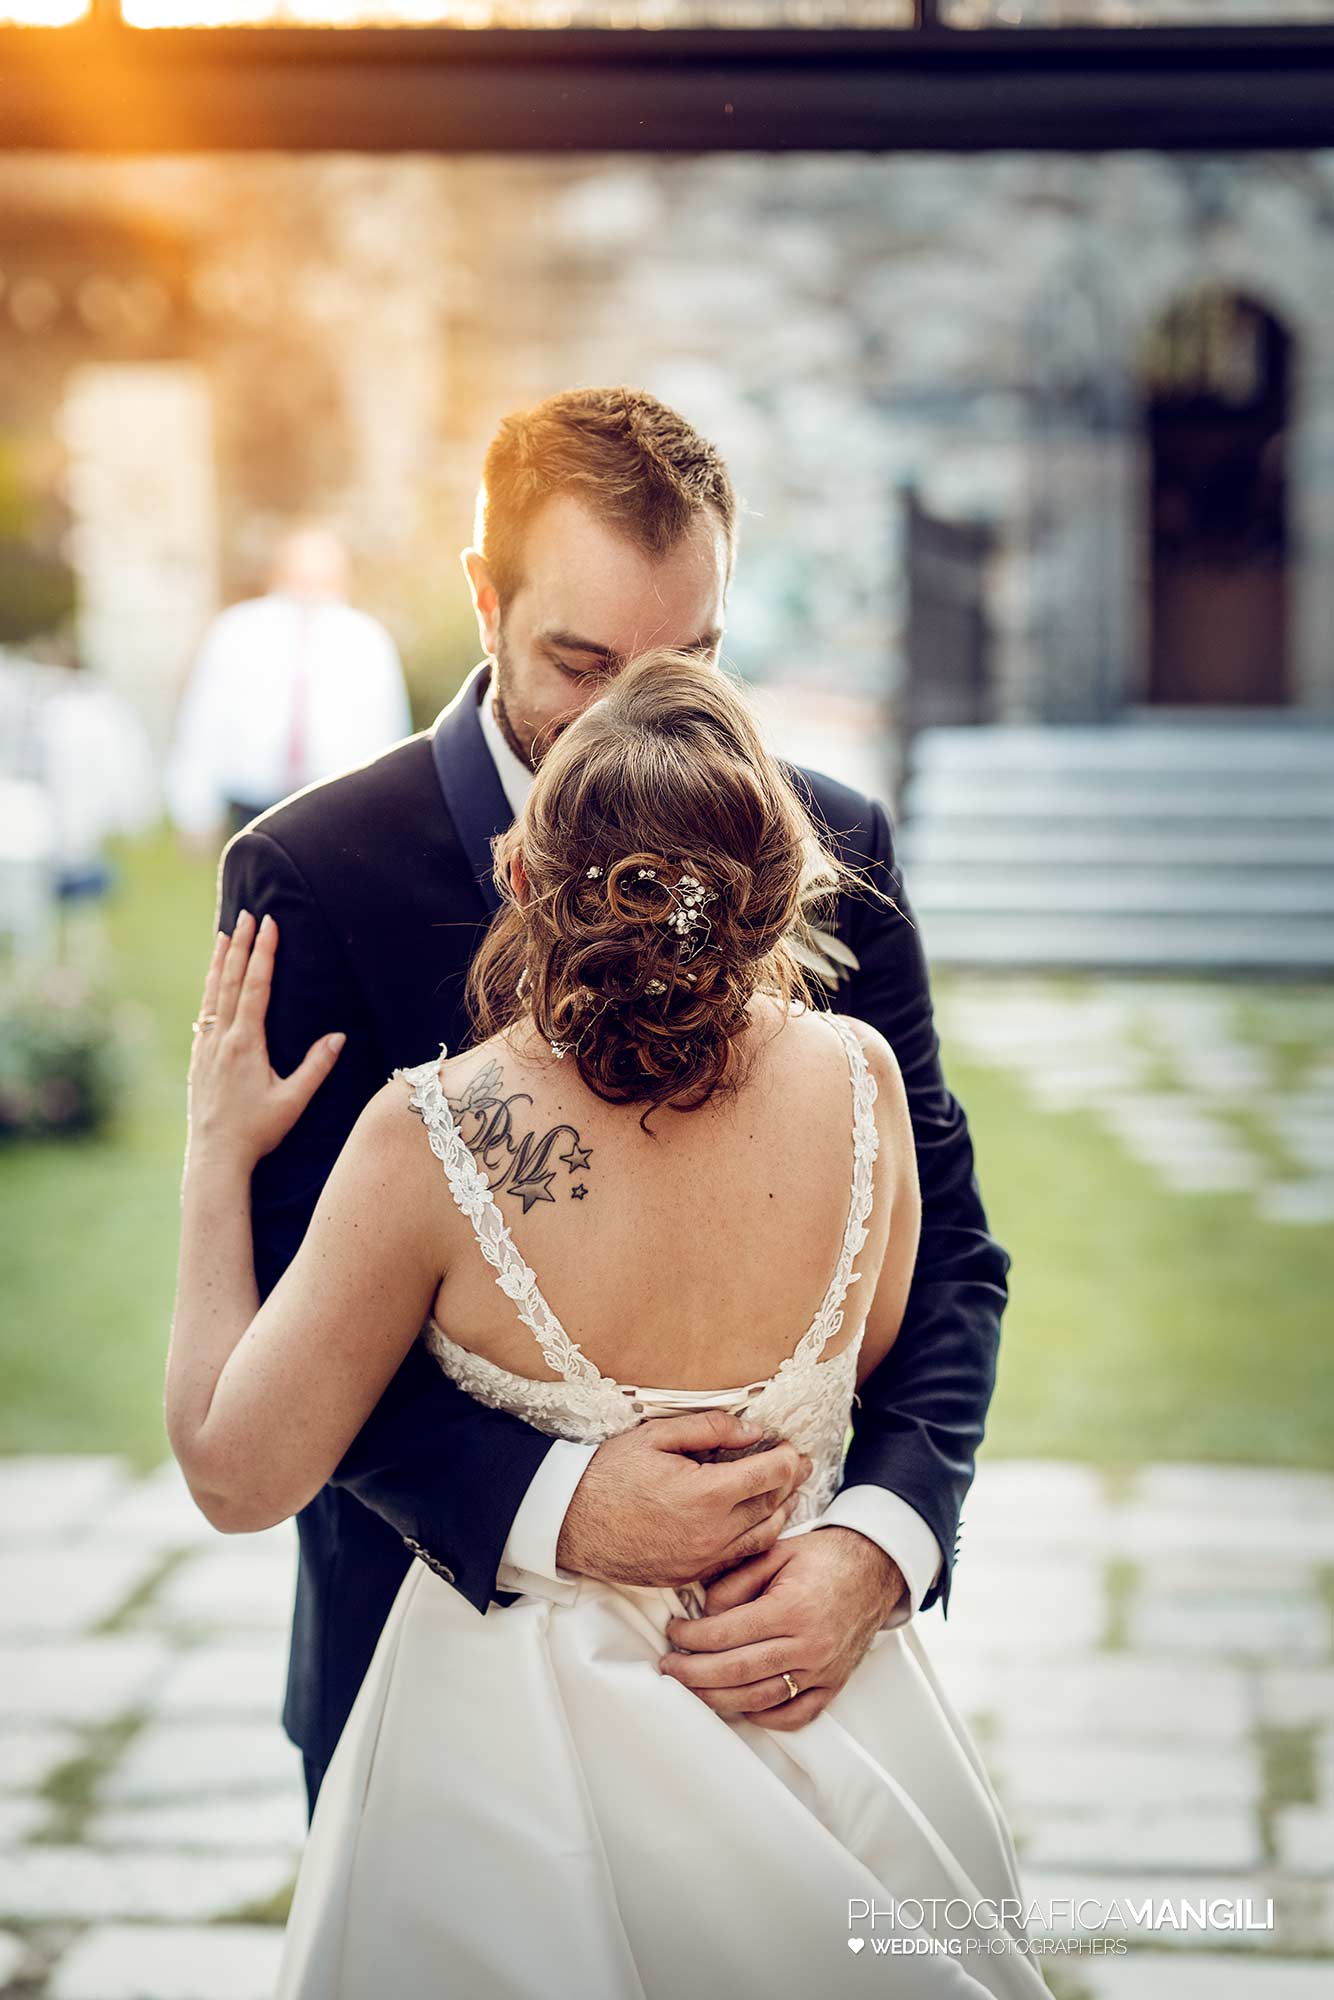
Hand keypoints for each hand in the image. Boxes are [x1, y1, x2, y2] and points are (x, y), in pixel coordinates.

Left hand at [186, 910, 345, 1174]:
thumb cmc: (257, 1131)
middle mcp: (222, 1039)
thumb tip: (338, 1037)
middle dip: (239, 945)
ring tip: (223, 934)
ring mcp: (207, 1047)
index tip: (268, 924)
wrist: (214, 1156)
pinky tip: (212, 982)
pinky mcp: (199, 1058)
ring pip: (212, 994)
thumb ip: (316, 1067)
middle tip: (246, 914)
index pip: (256, 987)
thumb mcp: (293, 1101)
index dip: (263, 953)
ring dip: (219, 961)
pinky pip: (204, 1013)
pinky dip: (210, 989)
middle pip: (231, 981)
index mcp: (246, 1044)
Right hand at [556, 1410, 812, 1588]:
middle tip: (801, 1466)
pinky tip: (754, 1522)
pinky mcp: (690, 1575)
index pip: (770, 1474)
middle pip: (772, 1506)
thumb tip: (754, 1431)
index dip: (788, 1457)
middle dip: (790, 1483)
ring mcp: (702, 1559)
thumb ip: (711, 1429)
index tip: (793, 1446)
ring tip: (785, 1493)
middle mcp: (712, 1532)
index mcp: (707, 1494)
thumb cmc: (609, 1473)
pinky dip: (754, 1539)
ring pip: (761, 1538)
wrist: (569, 1522)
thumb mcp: (656, 1435)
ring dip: (779, 1513)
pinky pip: (737, 1558)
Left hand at [658, 1526, 904, 1730]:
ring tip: (692, 1687)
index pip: (727, 1633)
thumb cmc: (822, 1558)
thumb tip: (704, 1613)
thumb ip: (735, 1581)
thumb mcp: (776, 1552)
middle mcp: (808, 1646)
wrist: (875, 1569)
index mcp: (791, 1608)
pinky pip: (793, 1716)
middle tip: (669, 1666)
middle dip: (693, 1673)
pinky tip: (739, 1703)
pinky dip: (762, 1716)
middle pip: (736, 1672)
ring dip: (718, 1698)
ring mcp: (822, 1671)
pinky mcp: (832, 1686)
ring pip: (759, 1700)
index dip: (692, 1637)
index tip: (673, 1633)